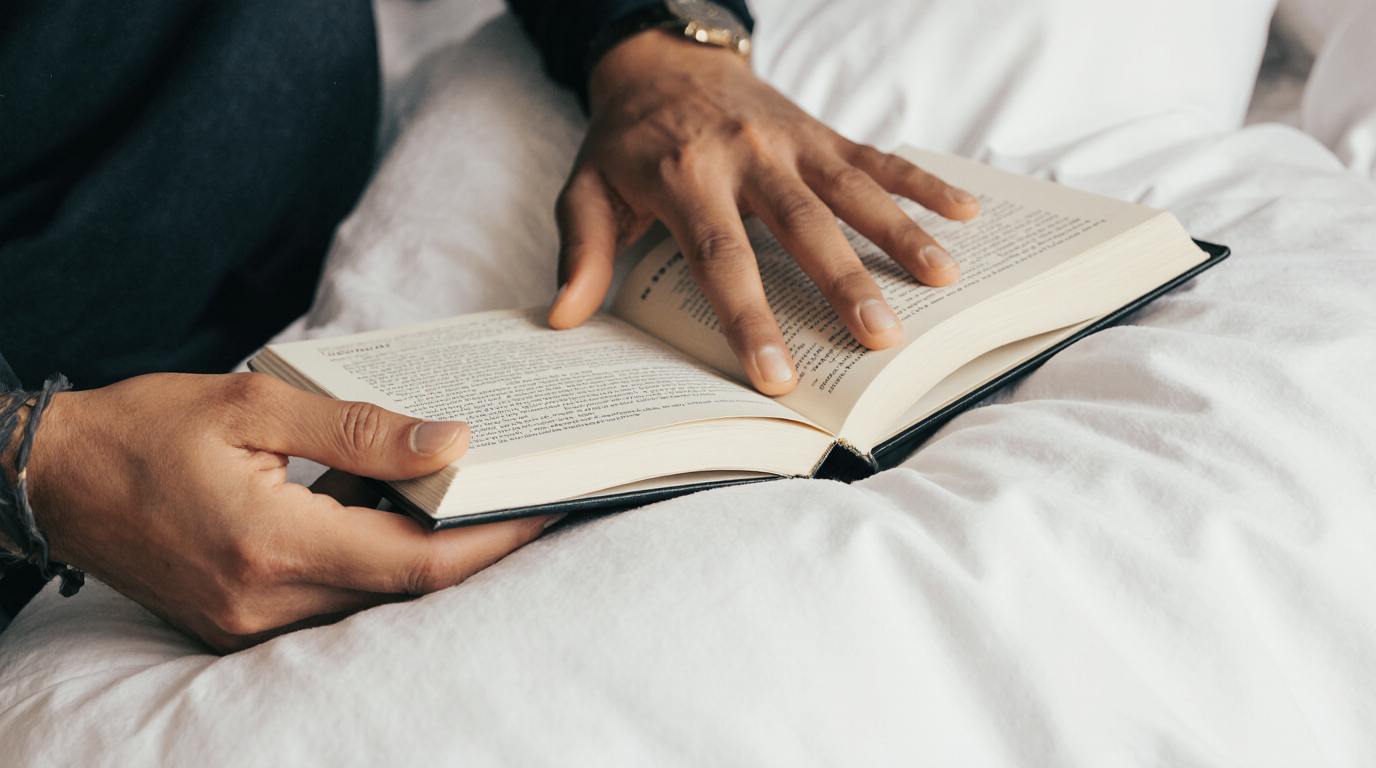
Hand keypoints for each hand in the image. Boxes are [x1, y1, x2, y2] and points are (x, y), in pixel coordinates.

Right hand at [24, 373, 548, 652]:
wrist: (54, 478)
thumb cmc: (146, 428)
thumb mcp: (255, 405)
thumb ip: (359, 428)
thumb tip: (453, 443)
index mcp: (271, 543)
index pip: (415, 562)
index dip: (492, 540)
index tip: (548, 508)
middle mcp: (265, 601)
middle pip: (404, 589)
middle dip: (476, 548)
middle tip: (530, 500)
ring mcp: (250, 622)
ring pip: (372, 599)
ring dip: (428, 555)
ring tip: (479, 502)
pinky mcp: (240, 621)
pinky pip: (333, 600)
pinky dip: (376, 562)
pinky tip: (401, 515)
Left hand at [548, 30, 979, 394]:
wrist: (662, 60)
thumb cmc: (625, 140)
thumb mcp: (586, 188)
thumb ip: (581, 249)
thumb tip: (565, 316)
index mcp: (686, 180)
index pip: (721, 259)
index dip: (749, 319)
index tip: (776, 375)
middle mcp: (745, 157)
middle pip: (802, 227)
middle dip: (844, 283)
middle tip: (881, 338)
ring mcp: (790, 141)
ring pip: (851, 189)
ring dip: (899, 233)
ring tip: (942, 280)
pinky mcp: (819, 130)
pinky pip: (875, 155)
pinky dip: (921, 181)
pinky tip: (965, 212)